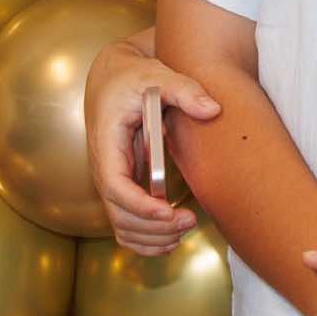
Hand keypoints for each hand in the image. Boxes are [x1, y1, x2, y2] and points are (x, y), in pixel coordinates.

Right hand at [85, 27, 220, 254]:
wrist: (113, 78)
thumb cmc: (134, 77)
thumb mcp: (158, 74)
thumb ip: (185, 90)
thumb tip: (212, 110)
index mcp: (107, 143)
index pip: (115, 186)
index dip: (139, 205)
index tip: (168, 211)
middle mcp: (104, 168)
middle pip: (119, 214)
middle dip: (153, 226)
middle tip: (189, 221)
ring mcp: (112, 180)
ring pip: (122, 225)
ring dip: (150, 237)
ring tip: (184, 231)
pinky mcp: (123, 185)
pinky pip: (126, 223)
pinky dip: (144, 239)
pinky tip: (170, 241)